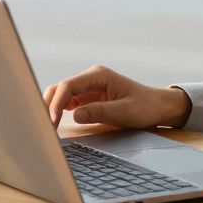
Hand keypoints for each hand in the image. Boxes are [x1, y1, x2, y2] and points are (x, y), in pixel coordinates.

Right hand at [42, 65, 191, 128]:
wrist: (158, 106)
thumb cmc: (145, 107)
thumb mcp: (124, 112)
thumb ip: (99, 112)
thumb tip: (74, 115)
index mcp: (99, 75)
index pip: (68, 86)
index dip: (56, 103)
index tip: (52, 122)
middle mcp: (90, 78)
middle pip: (60, 88)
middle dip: (48, 105)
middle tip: (44, 127)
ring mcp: (88, 87)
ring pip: (61, 95)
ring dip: (52, 108)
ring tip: (47, 127)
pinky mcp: (88, 97)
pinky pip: (68, 102)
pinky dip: (59, 111)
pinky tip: (56, 123)